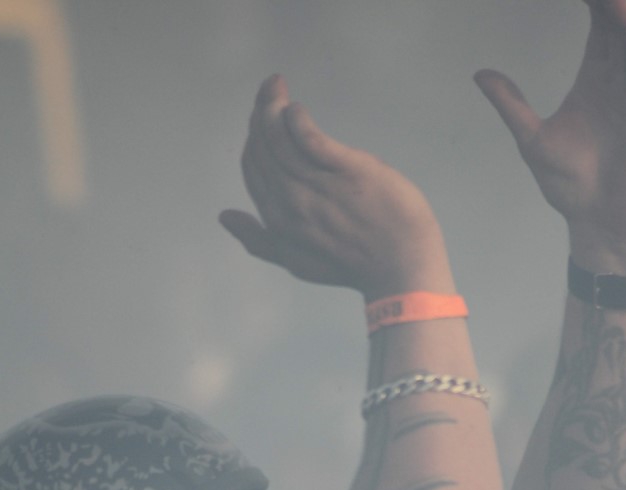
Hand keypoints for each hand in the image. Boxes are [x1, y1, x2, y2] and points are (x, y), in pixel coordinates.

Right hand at [219, 75, 453, 298]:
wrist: (400, 266)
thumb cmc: (352, 265)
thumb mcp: (296, 262)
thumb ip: (258, 240)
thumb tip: (225, 217)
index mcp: (277, 222)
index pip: (253, 168)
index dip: (253, 139)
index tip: (262, 117)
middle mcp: (292, 202)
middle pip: (263, 148)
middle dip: (260, 114)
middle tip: (270, 89)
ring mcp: (318, 186)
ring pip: (280, 138)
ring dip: (273, 107)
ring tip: (277, 87)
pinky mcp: (347, 171)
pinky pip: (310, 137)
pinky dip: (296, 118)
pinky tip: (296, 108)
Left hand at [474, 0, 625, 267]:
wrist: (600, 224)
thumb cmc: (572, 188)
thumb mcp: (532, 140)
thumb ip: (511, 104)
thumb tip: (480, 75)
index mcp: (594, 82)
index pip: (597, 30)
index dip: (592, 3)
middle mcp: (620, 82)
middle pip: (618, 28)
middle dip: (608, 3)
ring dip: (624, 18)